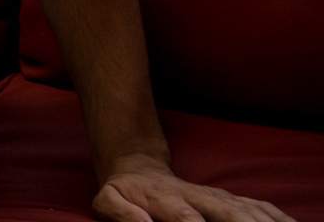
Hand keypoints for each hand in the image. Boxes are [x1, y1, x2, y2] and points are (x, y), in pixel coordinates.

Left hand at [94, 154, 294, 221]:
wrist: (139, 169)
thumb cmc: (124, 192)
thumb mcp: (107, 200)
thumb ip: (120, 213)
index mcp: (167, 201)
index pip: (186, 218)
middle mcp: (199, 198)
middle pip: (228, 215)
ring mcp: (219, 199)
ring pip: (250, 211)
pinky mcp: (232, 202)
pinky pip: (261, 209)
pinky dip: (278, 217)